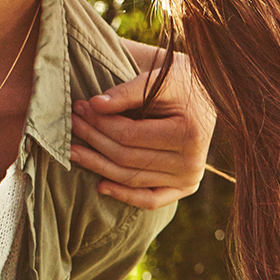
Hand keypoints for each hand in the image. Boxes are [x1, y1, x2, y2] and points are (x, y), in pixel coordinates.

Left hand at [68, 50, 216, 208]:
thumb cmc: (179, 82)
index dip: (99, 123)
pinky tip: (99, 186)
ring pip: (132, 179)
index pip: (129, 135)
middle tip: (72, 122)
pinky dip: (125, 195)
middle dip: (94, 139)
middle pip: (127, 158)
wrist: (207, 95)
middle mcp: (191, 163)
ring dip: (98, 165)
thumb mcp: (157, 80)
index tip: (80, 106)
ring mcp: (189, 179)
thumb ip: (126, 92)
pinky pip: (151, 200)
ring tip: (73, 150)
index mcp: (188, 134)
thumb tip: (94, 104)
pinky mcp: (185, 188)